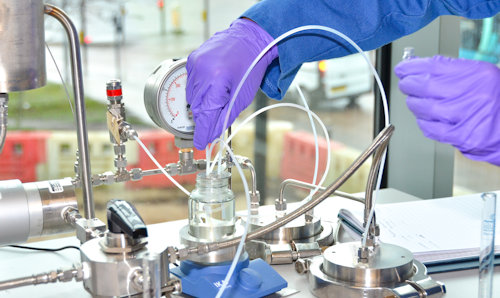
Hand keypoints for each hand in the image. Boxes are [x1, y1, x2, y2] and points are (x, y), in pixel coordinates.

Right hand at [186, 18, 277, 149]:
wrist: (250, 39)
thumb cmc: (251, 66)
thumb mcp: (242, 96)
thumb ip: (225, 116)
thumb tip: (212, 133)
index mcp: (216, 81)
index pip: (205, 114)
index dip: (203, 131)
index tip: (201, 143)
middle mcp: (201, 71)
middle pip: (196, 107)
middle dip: (204, 117)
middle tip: (212, 124)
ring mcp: (194, 63)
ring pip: (192, 96)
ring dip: (201, 104)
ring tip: (217, 99)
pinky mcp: (191, 59)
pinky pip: (191, 83)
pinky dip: (199, 90)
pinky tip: (211, 86)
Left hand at [395, 55, 499, 165]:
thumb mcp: (484, 78)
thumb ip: (455, 72)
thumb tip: (421, 68)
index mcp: (479, 75)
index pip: (435, 66)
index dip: (413, 67)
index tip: (403, 68)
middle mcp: (473, 93)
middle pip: (426, 86)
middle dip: (409, 84)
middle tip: (406, 84)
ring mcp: (467, 116)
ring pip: (425, 107)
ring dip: (414, 104)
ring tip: (415, 101)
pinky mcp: (462, 137)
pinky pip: (432, 128)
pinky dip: (424, 122)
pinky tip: (425, 118)